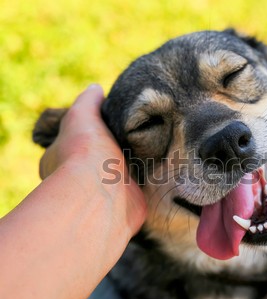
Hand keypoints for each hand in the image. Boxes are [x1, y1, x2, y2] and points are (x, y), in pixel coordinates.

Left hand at [39, 84, 146, 237]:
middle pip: (102, 156)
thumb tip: (96, 89)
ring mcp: (107, 192)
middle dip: (118, 146)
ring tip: (157, 141)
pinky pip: (142, 185)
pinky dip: (151, 177)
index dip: (91, 130)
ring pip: (124, 171)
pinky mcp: (131, 201)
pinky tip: (163, 162)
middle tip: (139, 129)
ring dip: (137, 162)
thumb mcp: (81, 116)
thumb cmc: (85, 154)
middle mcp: (82, 178)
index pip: (75, 140)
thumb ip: (88, 101)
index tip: (110, 120)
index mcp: (62, 158)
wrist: (103, 195)